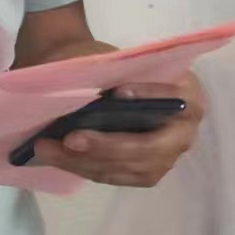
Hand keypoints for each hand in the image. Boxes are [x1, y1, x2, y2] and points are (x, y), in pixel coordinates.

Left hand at [28, 73, 203, 188]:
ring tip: (48, 149)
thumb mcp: (106, 58)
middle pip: (151, 147)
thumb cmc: (105, 63)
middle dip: (109, 146)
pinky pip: (115, 176)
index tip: (118, 91)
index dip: (152, 95)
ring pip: (129, 168)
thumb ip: (107, 71)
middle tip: (71, 138)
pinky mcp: (142, 172)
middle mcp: (183, 129)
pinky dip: (83, 167)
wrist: (91, 78)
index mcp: (186, 90)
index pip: (178, 97)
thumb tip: (91, 92)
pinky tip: (56, 157)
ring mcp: (165, 155)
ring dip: (87, 162)